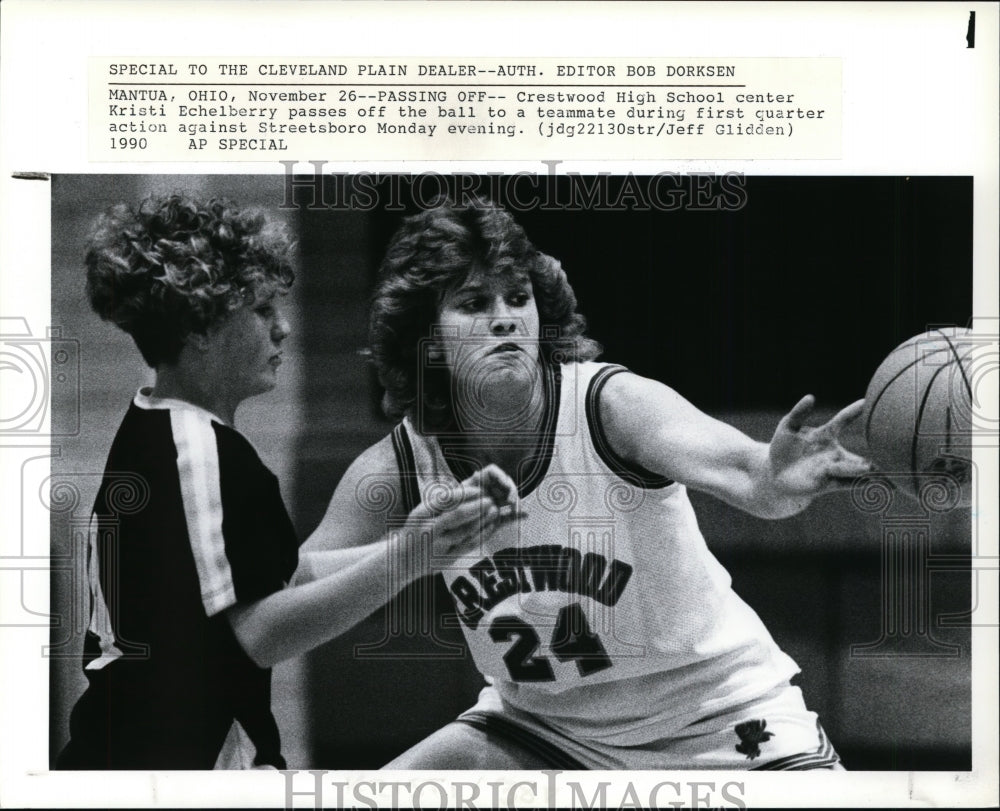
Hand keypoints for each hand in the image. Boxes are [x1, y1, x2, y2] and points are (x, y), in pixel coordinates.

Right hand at [400, 465, 524, 562]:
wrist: (402, 559)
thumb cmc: (417, 528)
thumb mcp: (421, 512)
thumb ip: (441, 501)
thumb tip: (468, 485)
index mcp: (421, 514)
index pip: (446, 500)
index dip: (465, 494)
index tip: (479, 489)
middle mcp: (428, 529)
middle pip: (457, 516)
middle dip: (477, 506)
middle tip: (490, 499)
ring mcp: (437, 546)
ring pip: (465, 531)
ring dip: (483, 520)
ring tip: (494, 510)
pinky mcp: (446, 559)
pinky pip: (468, 545)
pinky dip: (481, 535)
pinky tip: (490, 526)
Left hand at [768, 395, 872, 499]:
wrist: (775, 473)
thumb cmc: (783, 447)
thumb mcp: (788, 426)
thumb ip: (799, 412)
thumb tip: (810, 397)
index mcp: (826, 435)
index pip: (844, 419)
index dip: (855, 410)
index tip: (869, 401)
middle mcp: (834, 453)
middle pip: (859, 452)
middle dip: (876, 450)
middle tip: (894, 445)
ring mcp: (832, 469)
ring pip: (854, 469)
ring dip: (867, 470)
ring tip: (881, 469)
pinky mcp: (825, 483)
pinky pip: (845, 483)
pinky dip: (859, 484)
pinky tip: (873, 485)